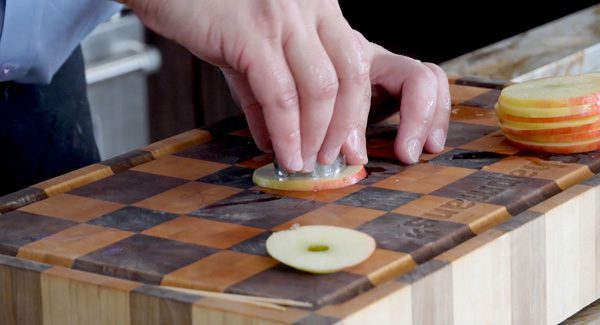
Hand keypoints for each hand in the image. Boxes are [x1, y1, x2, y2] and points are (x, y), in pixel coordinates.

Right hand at [124, 0, 448, 168]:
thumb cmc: (204, 7)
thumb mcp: (249, 47)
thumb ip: (265, 92)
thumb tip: (275, 138)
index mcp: (317, 5)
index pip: (355, 62)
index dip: (358, 109)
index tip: (351, 144)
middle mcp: (309, 5)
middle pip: (349, 76)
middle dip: (345, 127)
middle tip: (333, 159)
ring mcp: (282, 17)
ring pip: (319, 89)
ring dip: (316, 136)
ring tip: (304, 164)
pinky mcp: (250, 34)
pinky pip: (280, 95)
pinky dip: (286, 133)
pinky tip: (283, 154)